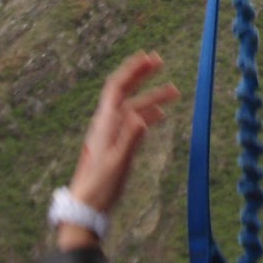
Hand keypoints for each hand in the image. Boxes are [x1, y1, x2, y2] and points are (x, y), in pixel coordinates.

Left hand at [68, 51, 179, 216]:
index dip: (131, 70)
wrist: (87, 206)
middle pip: (125, 91)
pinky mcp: (116, 144)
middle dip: (142, 75)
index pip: (117, 87)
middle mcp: (106, 123)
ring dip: (152, 97)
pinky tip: (161, 116)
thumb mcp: (117, 163)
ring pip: (133, 107)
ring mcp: (111, 133)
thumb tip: (141, 116)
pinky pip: (133, 122)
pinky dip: (148, 114)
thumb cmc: (100, 186)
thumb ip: (130, 139)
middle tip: (160, 61)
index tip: (148, 57)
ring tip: (175, 92)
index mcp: (105, 123)